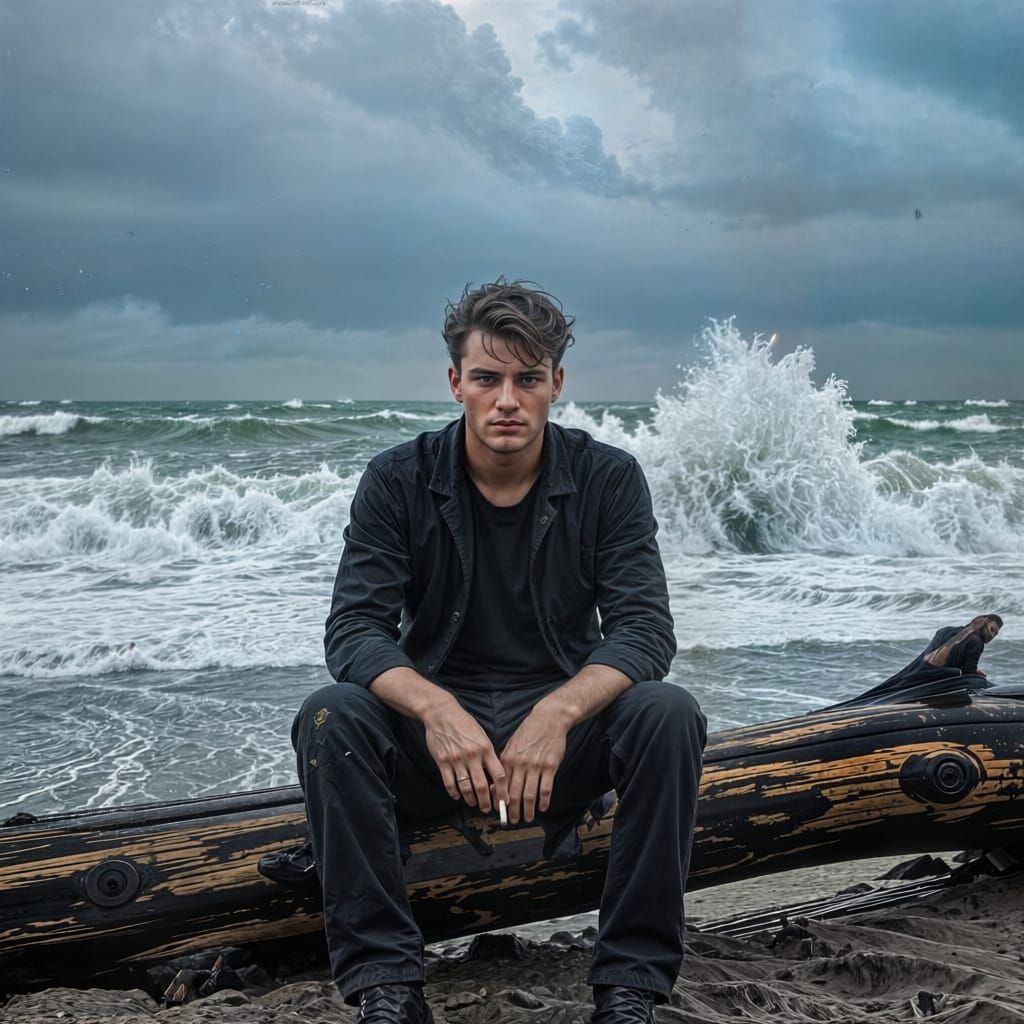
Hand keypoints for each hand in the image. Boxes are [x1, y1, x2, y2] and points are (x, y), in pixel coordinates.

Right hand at [422, 699, 507, 813]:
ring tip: (473, 804)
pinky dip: (453, 792)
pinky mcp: (442, 762)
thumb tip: (495, 773)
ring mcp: (456, 760)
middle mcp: (472, 756)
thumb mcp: (482, 735)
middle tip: (488, 809)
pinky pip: (449, 783)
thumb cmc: (464, 723)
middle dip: (486, 801)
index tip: (504, 801)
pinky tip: (457, 796)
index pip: (499, 775)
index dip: (503, 791)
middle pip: (482, 786)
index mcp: (486, 748)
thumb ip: (488, 754)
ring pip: (465, 787)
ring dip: (470, 799)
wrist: (441, 713)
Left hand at [499, 702, 569, 823]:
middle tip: (513, 820)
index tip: (500, 812)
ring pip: (530, 794)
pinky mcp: (550, 766)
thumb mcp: (511, 745)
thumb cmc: (528, 732)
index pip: (501, 785)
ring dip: (528, 810)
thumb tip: (496, 782)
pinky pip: (546, 788)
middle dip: (513, 810)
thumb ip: (505, 764)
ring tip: (527, 818)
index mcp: (508, 759)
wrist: (548, 719)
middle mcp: (520, 764)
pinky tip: (543, 807)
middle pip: (515, 794)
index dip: (500, 801)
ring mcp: (536, 766)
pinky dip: (544, 800)